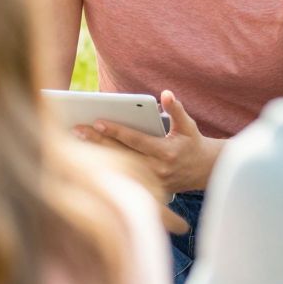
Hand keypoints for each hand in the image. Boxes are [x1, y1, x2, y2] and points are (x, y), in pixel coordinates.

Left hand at [75, 90, 220, 193]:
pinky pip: (123, 177)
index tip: (98, 121)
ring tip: (78, 141)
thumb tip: (166, 94)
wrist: (206, 172)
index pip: (136, 140)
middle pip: (121, 154)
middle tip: (77, 130)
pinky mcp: (147, 189)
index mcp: (166, 152)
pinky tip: (88, 159)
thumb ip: (176, 109)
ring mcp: (150, 182)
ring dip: (97, 155)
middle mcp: (157, 169)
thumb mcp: (188, 125)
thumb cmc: (193, 144)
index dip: (116, 131)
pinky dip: (106, 168)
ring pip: (119, 167)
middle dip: (98, 142)